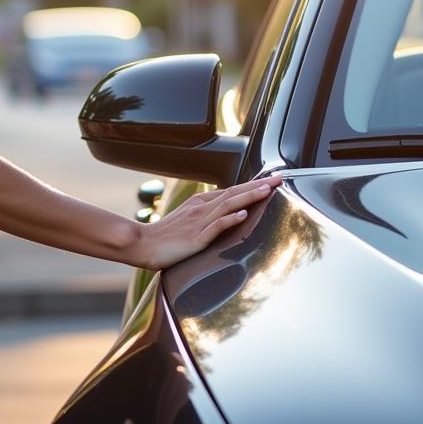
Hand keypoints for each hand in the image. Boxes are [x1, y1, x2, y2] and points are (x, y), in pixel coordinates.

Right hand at [138, 175, 282, 270]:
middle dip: (258, 186)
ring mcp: (199, 222)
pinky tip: (243, 215)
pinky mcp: (196, 238)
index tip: (272, 180)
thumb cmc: (165, 236)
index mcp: (200, 203)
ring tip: (267, 191)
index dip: (253, 185)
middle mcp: (201, 208)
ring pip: (228, 205)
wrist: (142, 244)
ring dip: (249, 197)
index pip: (232, 191)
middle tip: (280, 179)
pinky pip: (215, 226)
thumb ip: (206, 215)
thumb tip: (227, 213)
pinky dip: (230, 219)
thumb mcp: (187, 220)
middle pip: (234, 193)